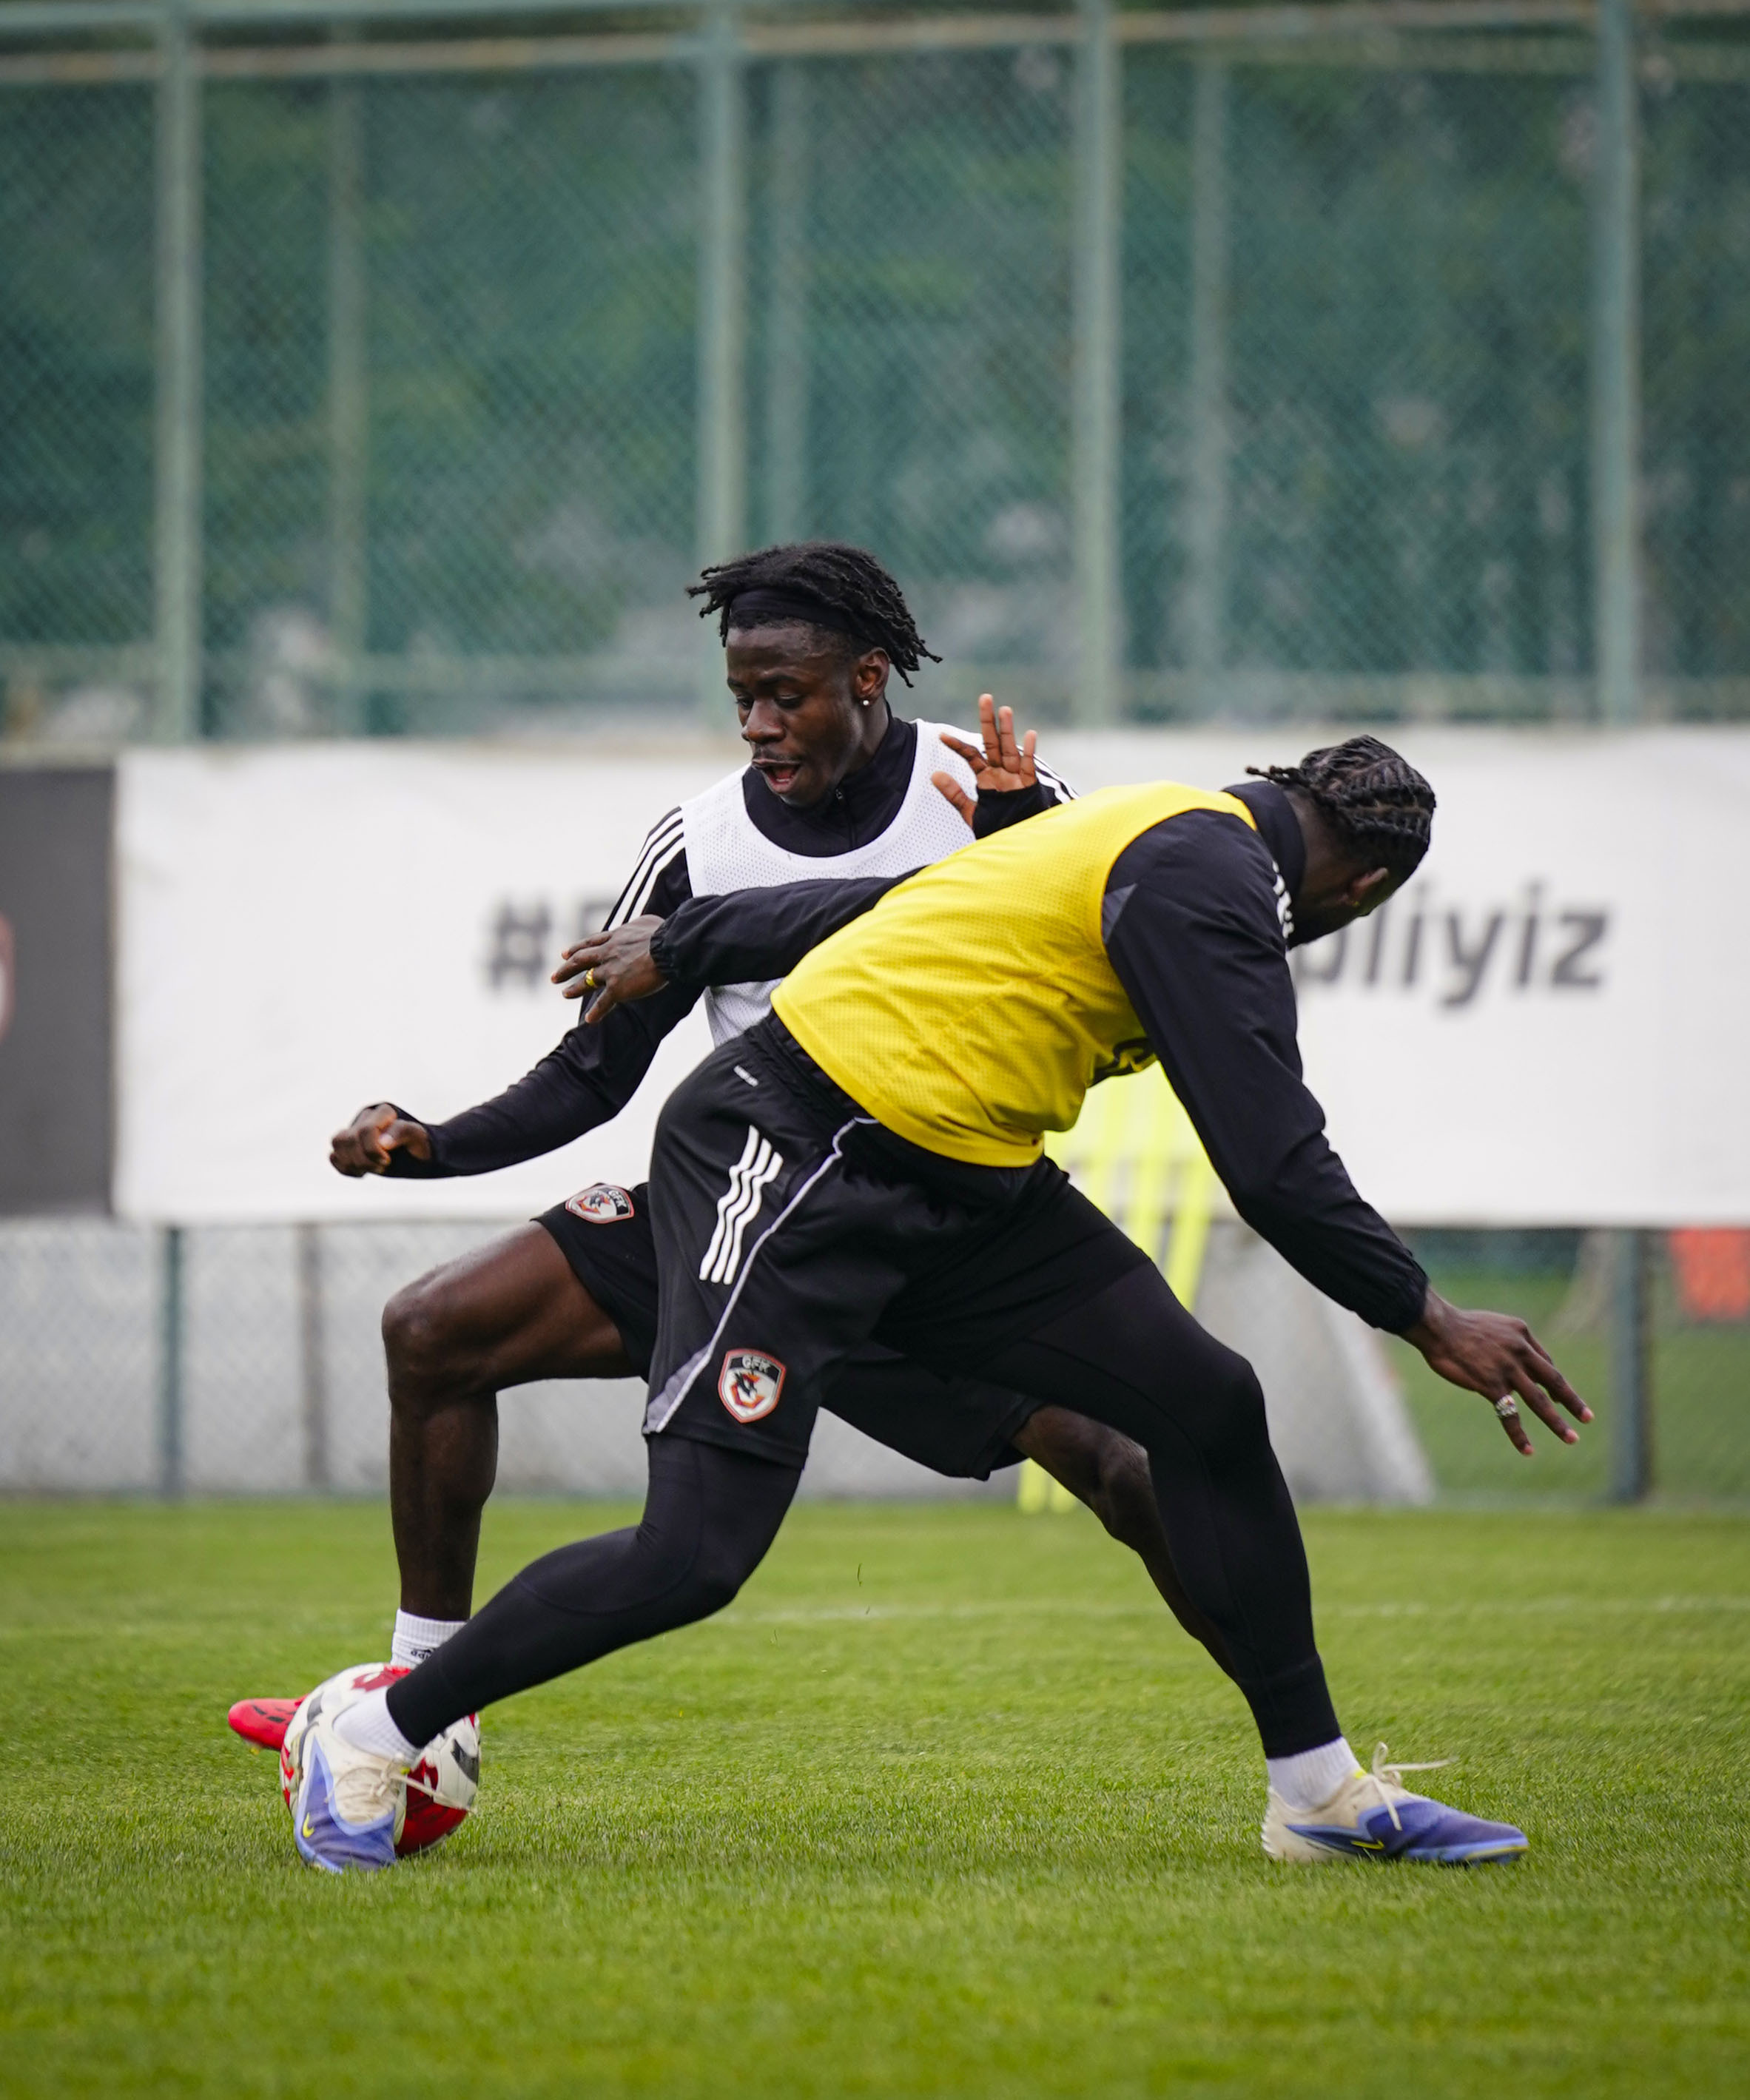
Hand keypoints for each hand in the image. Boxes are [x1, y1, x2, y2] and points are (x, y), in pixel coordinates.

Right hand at [329, 1102, 430, 1176]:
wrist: (422, 1154)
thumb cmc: (422, 1144)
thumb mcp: (420, 1138)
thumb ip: (403, 1132)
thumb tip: (382, 1142)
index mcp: (385, 1112)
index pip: (366, 1130)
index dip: (372, 1150)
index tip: (387, 1161)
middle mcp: (367, 1117)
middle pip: (348, 1139)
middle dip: (363, 1160)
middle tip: (383, 1167)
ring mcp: (356, 1130)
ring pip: (337, 1143)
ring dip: (352, 1163)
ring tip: (372, 1170)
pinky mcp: (349, 1145)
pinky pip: (334, 1156)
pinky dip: (346, 1168)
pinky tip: (363, 1172)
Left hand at [553, 914, 668, 1023]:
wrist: (667, 947)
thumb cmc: (663, 932)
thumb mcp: (646, 922)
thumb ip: (638, 926)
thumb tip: (643, 926)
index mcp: (614, 937)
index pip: (590, 943)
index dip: (576, 948)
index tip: (565, 953)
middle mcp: (607, 953)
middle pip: (580, 961)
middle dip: (566, 969)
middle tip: (554, 977)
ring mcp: (610, 971)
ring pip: (587, 981)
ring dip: (574, 989)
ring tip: (564, 994)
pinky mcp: (618, 988)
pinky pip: (603, 1002)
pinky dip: (596, 1012)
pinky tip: (589, 1020)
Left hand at [931, 693, 1038, 825]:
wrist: (1017, 843)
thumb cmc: (997, 827)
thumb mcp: (971, 813)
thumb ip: (954, 795)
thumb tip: (934, 775)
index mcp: (987, 778)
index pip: (970, 755)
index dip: (956, 745)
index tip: (941, 736)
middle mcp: (1001, 772)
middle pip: (993, 742)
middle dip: (989, 721)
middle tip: (984, 697)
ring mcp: (1016, 777)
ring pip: (1010, 749)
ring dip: (1007, 730)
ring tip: (1004, 710)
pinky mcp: (1029, 786)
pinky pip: (1029, 766)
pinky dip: (1029, 752)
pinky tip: (1030, 735)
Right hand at [1401, 1288, 1593, 1457]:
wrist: (1438, 1326)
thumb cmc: (1458, 1325)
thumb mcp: (1493, 1326)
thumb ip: (1507, 1344)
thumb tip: (1511, 1367)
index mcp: (1522, 1333)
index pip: (1545, 1361)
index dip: (1553, 1382)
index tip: (1561, 1397)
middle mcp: (1521, 1351)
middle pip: (1554, 1380)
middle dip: (1572, 1402)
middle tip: (1587, 1418)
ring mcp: (1508, 1369)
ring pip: (1539, 1400)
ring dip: (1557, 1422)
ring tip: (1571, 1438)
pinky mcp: (1492, 1385)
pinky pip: (1510, 1415)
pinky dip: (1519, 1435)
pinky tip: (1528, 1449)